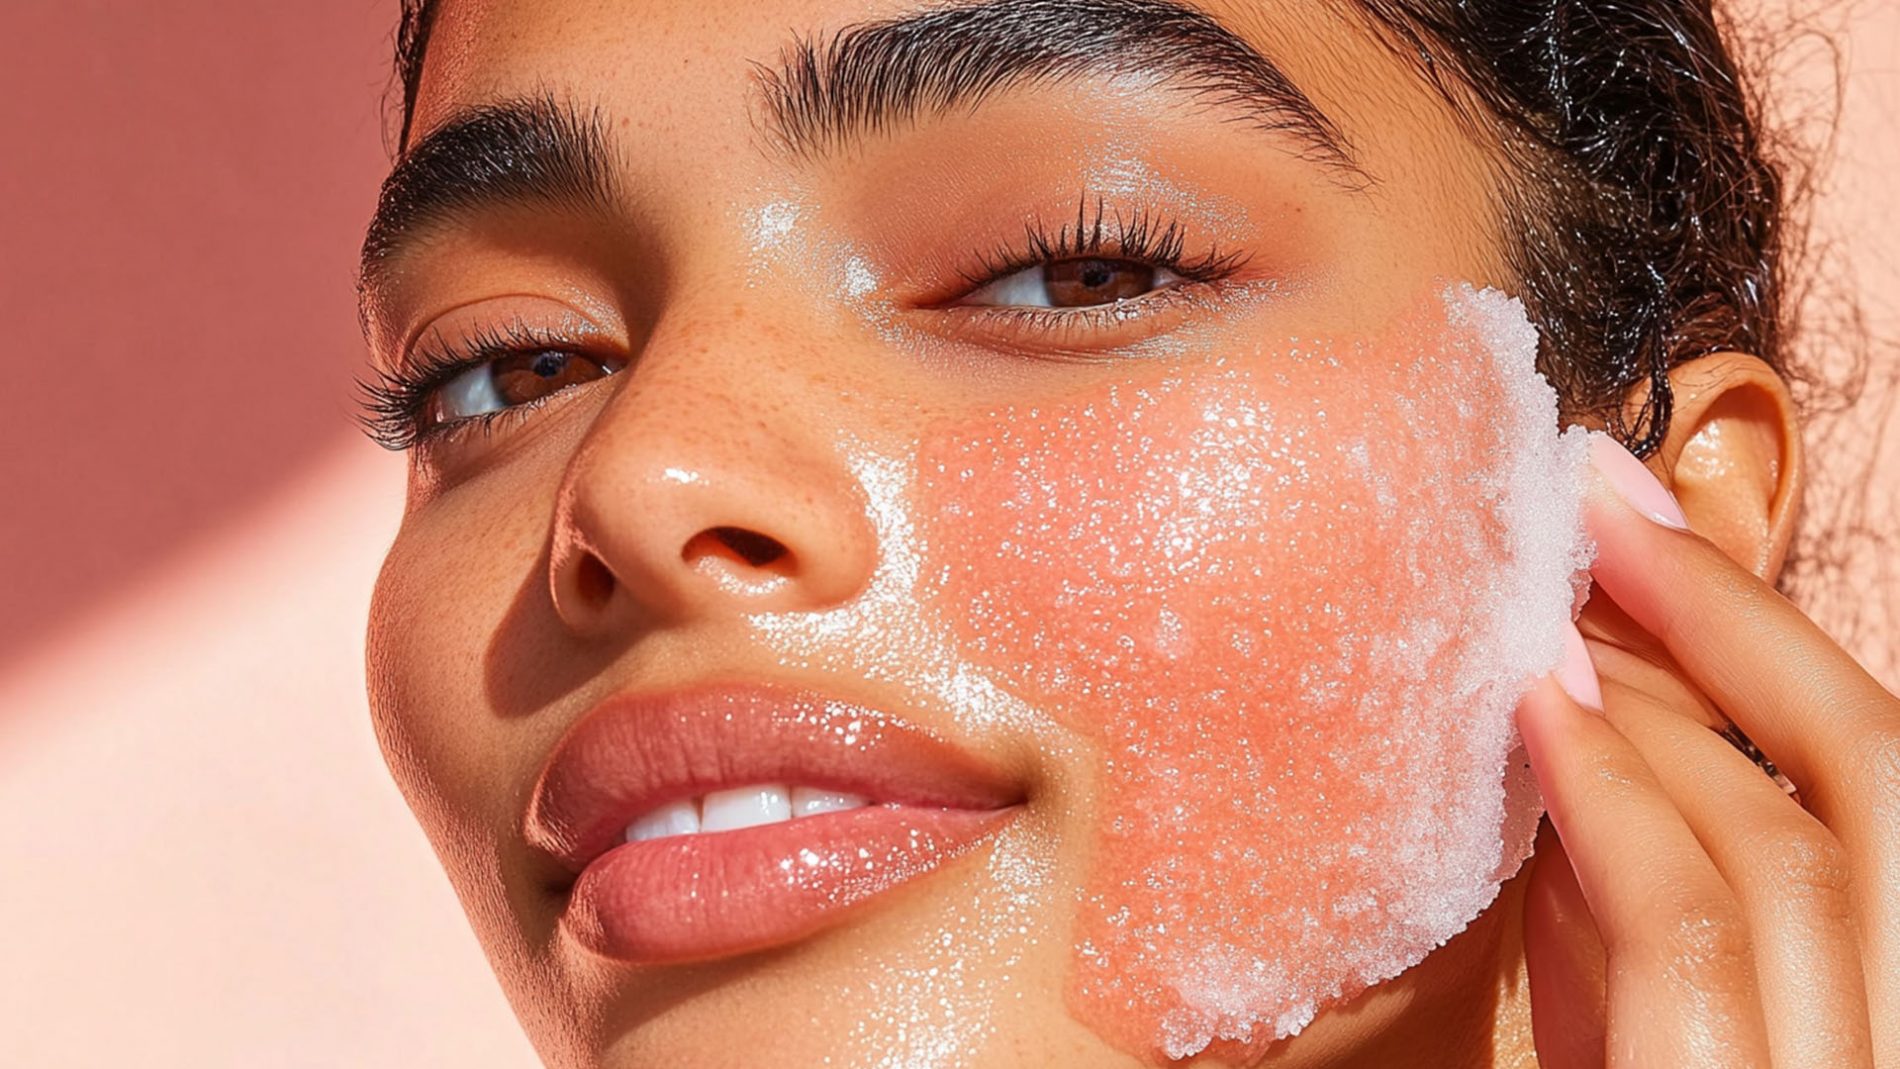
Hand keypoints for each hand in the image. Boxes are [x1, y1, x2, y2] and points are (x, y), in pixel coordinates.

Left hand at [1517, 434, 1898, 1068]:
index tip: (1634, 510)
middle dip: (1723, 619)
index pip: (1873, 770)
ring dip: (1655, 700)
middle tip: (1586, 502)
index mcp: (1890, 974)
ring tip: (1542, 603)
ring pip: (1783, 842)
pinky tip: (1534, 712)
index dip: (1763, 628)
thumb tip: (1583, 705)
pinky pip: (1690, 928)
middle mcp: (1898, 1016)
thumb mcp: (1641, 1002)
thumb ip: (1643, 874)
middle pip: (1867, 770)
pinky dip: (1610, 805)